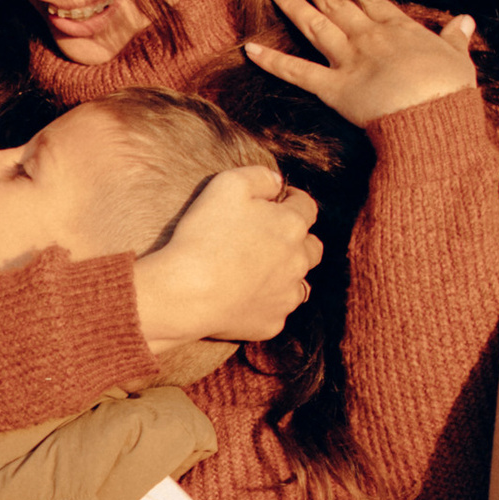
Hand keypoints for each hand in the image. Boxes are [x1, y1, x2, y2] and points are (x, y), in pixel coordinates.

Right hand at [134, 160, 321, 350]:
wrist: (186, 293)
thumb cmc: (204, 236)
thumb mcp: (227, 185)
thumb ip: (258, 176)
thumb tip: (276, 181)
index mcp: (291, 225)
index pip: (306, 206)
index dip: (292, 200)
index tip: (277, 201)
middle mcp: (298, 261)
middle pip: (312, 247)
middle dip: (298, 240)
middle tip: (270, 239)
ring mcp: (286, 295)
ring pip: (300, 283)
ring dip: (286, 275)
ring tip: (259, 273)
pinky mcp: (272, 323)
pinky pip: (277, 312)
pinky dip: (266, 305)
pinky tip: (244, 299)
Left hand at [245, 0, 478, 126]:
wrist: (435, 116)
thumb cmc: (451, 92)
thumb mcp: (459, 59)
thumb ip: (457, 38)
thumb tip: (466, 20)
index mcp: (400, 29)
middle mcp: (370, 37)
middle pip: (336, 3)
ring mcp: (350, 60)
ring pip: (315, 25)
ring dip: (293, 4)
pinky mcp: (334, 88)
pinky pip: (297, 72)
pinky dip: (272, 61)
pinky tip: (250, 48)